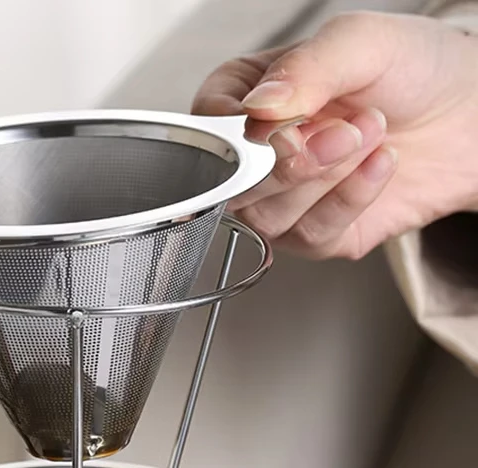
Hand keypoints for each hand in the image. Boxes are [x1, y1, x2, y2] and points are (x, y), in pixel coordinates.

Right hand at [192, 12, 477, 259]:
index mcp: (246, 101)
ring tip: (371, 135)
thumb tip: (256, 108)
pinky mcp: (314, 234)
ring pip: (268, 217)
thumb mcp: (360, 42)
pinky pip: (311, 235)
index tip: (276, 120)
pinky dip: (351, 200)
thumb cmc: (413, 68)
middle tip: (342, 130)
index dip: (234, 134)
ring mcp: (282, 201)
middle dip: (291, 163)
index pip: (206, 128)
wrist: (470, 113)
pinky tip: (381, 165)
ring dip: (326, 179)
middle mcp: (255, 156)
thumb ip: (306, 68)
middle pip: (233, 184)